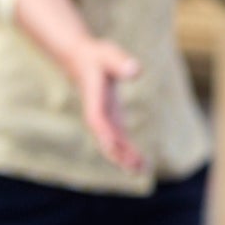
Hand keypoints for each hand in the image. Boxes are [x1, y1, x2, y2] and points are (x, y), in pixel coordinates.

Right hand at [73, 39, 144, 173]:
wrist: (82, 58)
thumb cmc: (97, 55)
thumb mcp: (109, 53)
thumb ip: (120, 62)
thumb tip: (135, 71)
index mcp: (95, 99)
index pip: (98, 120)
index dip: (105, 133)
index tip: (113, 147)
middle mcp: (97, 113)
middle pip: (105, 137)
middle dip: (118, 153)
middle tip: (135, 168)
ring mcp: (103, 117)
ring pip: (112, 142)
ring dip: (125, 157)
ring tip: (143, 171)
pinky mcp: (111, 117)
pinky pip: (119, 138)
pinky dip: (127, 150)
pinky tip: (140, 162)